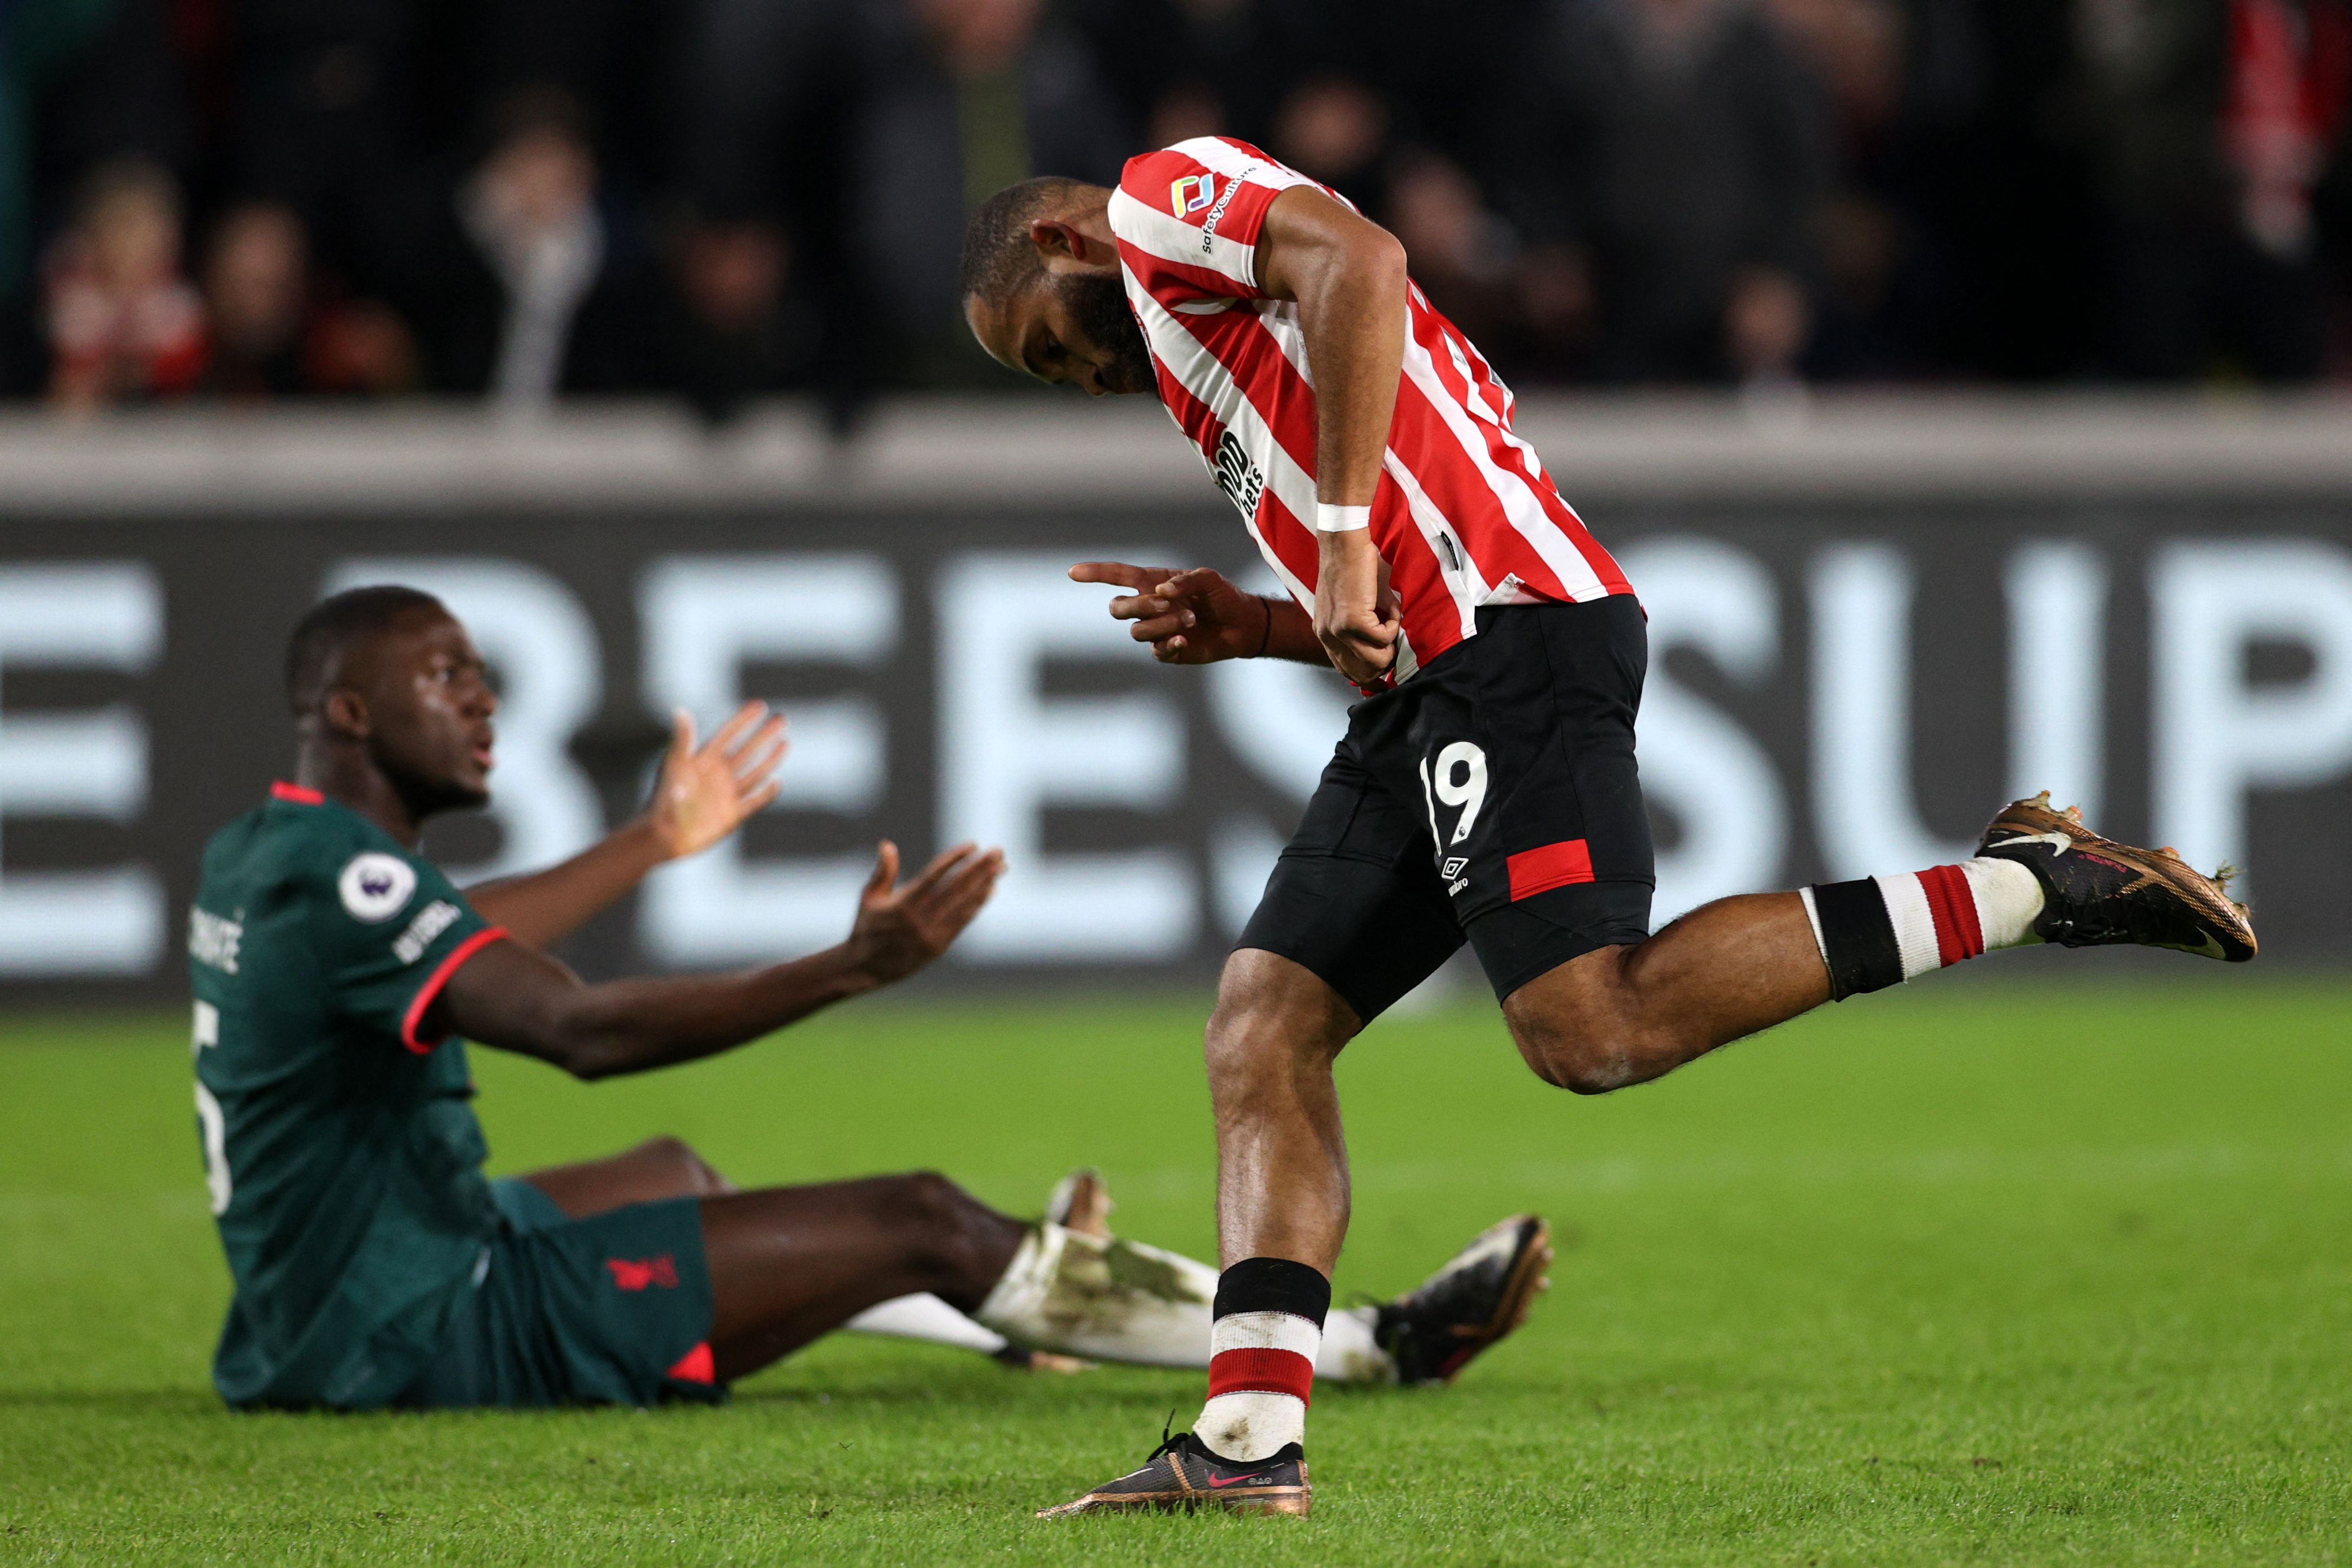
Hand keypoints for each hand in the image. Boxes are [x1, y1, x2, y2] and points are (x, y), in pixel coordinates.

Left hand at [645, 702, 787, 860]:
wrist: (663, 835)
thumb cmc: (663, 798)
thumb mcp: (674, 766)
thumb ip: (683, 740)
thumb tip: (680, 711)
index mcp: (705, 760)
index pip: (729, 734)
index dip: (744, 719)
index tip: (760, 705)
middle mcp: (718, 774)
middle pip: (747, 750)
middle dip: (764, 734)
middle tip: (782, 719)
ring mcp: (727, 794)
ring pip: (755, 772)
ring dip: (770, 758)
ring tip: (785, 742)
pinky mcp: (732, 815)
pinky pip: (754, 801)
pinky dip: (766, 793)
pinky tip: (777, 781)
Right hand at [844, 840, 1005, 987]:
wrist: (866, 969)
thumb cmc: (866, 927)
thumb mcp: (869, 898)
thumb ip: (882, 872)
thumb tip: (887, 844)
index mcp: (901, 906)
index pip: (934, 877)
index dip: (954, 860)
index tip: (972, 845)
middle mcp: (919, 921)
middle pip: (955, 889)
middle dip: (979, 868)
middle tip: (997, 851)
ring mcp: (931, 935)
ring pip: (964, 905)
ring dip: (985, 884)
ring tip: (1001, 867)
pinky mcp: (940, 946)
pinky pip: (963, 921)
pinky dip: (978, 904)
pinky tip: (991, 889)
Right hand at [1069, 561, 1272, 663]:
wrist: (1241, 623)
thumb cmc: (1222, 595)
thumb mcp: (1208, 578)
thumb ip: (1184, 580)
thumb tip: (1160, 592)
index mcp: (1152, 582)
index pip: (1117, 576)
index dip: (1095, 574)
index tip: (1072, 573)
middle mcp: (1148, 606)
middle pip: (1117, 608)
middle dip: (1137, 606)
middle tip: (1166, 604)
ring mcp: (1155, 630)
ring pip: (1136, 631)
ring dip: (1162, 623)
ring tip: (1191, 619)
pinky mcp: (1167, 651)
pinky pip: (1156, 650)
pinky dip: (1168, 643)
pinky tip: (1185, 638)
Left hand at [1312, 530, 1399, 685]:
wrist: (1345, 544)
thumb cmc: (1354, 568)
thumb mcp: (1354, 606)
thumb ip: (1362, 631)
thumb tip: (1386, 651)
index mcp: (1325, 633)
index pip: (1346, 670)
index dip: (1369, 677)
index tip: (1385, 679)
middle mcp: (1327, 635)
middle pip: (1362, 673)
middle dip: (1386, 662)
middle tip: (1396, 641)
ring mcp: (1338, 630)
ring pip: (1377, 659)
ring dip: (1392, 642)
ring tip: (1392, 618)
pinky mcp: (1352, 622)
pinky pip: (1385, 638)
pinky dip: (1395, 622)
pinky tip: (1392, 605)